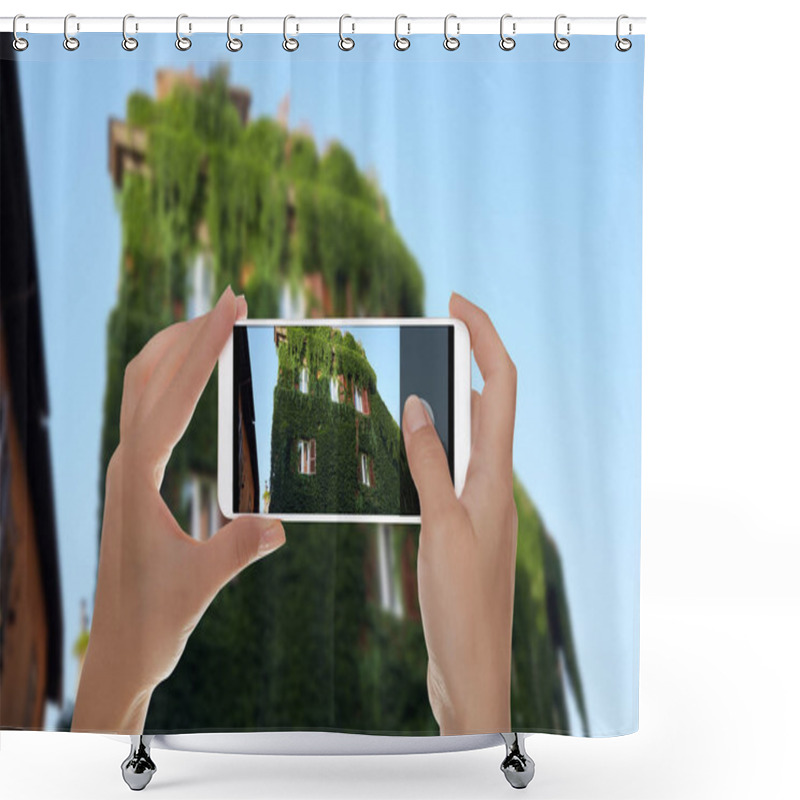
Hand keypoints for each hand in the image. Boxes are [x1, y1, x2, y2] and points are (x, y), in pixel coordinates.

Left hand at [72, 287, 285, 733]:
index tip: (230, 309)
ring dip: (175, 350)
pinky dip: (172, 379)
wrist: (120, 648)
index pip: (172, 397)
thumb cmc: (154, 618)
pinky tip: (195, 378)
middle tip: (231, 301)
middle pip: (149, 376)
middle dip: (189, 333)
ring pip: (141, 388)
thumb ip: (237, 550)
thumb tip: (278, 524)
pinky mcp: (135, 478)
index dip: (203, 349)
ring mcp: (127, 469)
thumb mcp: (200, 585)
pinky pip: (149, 410)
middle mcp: (126, 464)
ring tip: (214, 324)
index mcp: (137, 479)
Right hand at [402, 293, 517, 734]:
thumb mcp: (441, 524)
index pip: (500, 385)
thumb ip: (429, 462)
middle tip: (419, 338)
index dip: (484, 336)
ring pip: (464, 436)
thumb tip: (418, 403)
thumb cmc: (462, 603)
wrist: (471, 668)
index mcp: (496, 473)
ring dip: (439, 405)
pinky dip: (426, 448)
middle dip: (459, 362)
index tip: (455, 302)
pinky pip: (446, 469)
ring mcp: (478, 502)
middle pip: (485, 403)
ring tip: (399, 386)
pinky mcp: (461, 524)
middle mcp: (492, 480)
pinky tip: (396, 451)